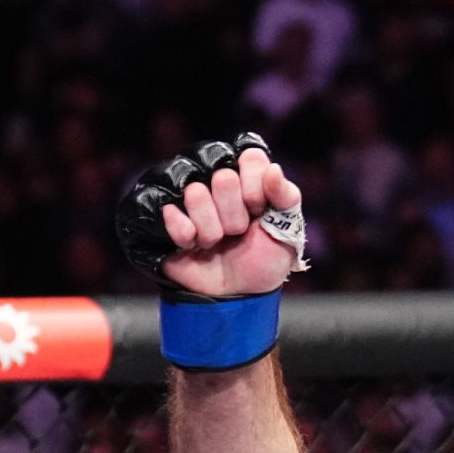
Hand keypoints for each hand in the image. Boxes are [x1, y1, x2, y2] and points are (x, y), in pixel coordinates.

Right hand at [117, 134, 305, 301]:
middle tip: (237, 233)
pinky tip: (193, 245)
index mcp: (247, 176)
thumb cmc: (263, 260)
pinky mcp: (165, 213)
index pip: (251, 158)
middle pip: (224, 178)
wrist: (236, 294)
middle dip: (236, 218)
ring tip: (216, 242)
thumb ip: (287, 197)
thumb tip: (273, 169)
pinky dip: (188, 237)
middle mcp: (215, 178)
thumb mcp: (288, 231)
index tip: (260, 212)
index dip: (257, 191)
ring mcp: (187, 194)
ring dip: (212, 231)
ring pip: (196, 194)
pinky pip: (172, 214)